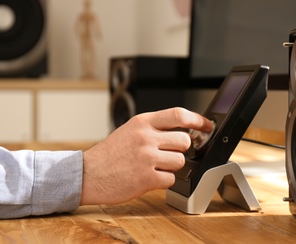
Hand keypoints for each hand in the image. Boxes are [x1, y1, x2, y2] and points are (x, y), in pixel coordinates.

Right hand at [80, 107, 212, 204]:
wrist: (88, 174)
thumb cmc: (109, 154)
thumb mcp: (130, 130)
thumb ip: (154, 128)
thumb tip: (182, 131)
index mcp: (142, 122)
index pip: (179, 115)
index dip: (198, 120)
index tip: (207, 126)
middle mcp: (146, 137)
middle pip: (185, 141)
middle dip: (180, 150)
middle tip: (167, 154)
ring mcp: (147, 157)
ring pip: (180, 161)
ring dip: (171, 166)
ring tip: (153, 167)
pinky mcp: (147, 178)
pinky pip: (170, 179)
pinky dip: (163, 180)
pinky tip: (148, 178)